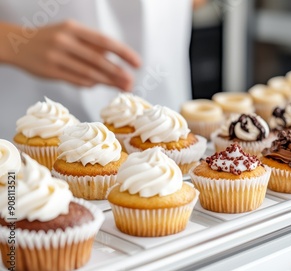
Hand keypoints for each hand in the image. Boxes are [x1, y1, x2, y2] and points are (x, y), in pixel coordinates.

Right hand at [5, 20, 140, 89]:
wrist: (18, 44)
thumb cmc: (52, 39)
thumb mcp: (71, 34)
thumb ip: (92, 47)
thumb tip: (119, 67)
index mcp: (73, 28)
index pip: (105, 42)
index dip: (124, 53)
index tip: (138, 64)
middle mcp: (64, 41)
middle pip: (99, 61)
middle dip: (118, 73)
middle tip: (131, 82)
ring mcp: (56, 57)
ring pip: (89, 74)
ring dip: (108, 82)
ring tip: (122, 87)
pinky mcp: (50, 72)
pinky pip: (77, 81)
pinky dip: (90, 84)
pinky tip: (98, 84)